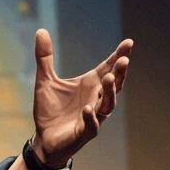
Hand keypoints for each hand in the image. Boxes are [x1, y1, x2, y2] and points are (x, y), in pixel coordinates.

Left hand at [31, 28, 132, 167]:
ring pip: (107, 104)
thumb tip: (40, 30)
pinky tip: (88, 108)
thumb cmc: (50, 110)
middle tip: (124, 59)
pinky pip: (91, 125)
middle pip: (114, 84)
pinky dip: (91, 117)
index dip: (118, 56)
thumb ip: (45, 57)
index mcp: (90, 85)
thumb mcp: (44, 81)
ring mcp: (93, 116)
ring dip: (109, 92)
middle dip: (120, 72)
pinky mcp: (84, 132)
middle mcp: (95, 99)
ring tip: (110, 78)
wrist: (44, 139)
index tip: (128, 42)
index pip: (108, 68)